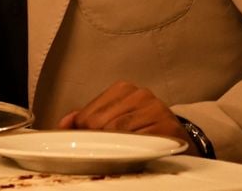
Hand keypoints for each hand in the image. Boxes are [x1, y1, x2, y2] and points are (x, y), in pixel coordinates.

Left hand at [55, 81, 188, 146]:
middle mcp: (140, 94)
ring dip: (111, 146)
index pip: (88, 113)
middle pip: (100, 123)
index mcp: (123, 88)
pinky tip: (130, 153)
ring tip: (114, 153)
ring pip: (117, 132)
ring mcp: (155, 109)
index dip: (82, 132)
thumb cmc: (141, 128)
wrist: (178, 137)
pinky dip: (130, 150)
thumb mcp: (115, 118)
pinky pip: (139, 142)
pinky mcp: (167, 127)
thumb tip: (62, 124)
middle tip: (98, 152)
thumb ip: (87, 118)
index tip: (84, 143)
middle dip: (95, 140)